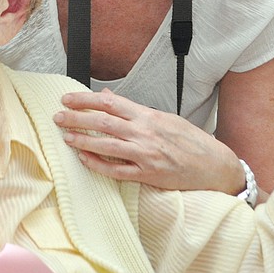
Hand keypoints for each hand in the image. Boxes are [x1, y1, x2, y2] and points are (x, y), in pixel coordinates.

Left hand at [53, 88, 244, 192]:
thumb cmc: (191, 141)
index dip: (85, 100)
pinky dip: (98, 164)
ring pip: (107, 145)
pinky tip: (84, 159)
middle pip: (103, 122)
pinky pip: (117, 170)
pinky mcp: (148, 175)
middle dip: (77, 118)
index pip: (110, 103)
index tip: (68, 99)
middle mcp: (146, 133)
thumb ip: (134, 110)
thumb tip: (108, 97)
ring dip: (83, 140)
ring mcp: (146, 155)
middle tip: (58, 117)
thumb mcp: (164, 118)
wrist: (216, 166)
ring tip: (66, 137)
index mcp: (149, 116)